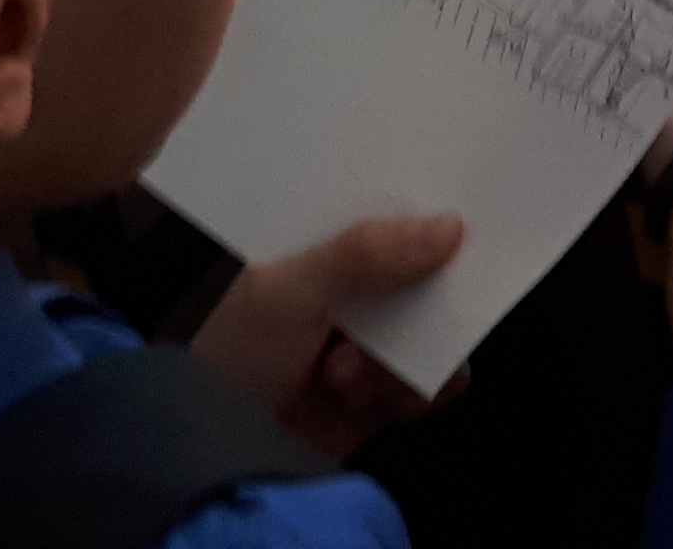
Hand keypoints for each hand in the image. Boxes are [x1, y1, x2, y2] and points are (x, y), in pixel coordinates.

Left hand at [193, 213, 465, 456]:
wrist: (221, 459)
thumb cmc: (238, 359)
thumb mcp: (291, 291)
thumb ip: (367, 253)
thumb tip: (452, 225)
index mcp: (313, 259)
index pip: (378, 219)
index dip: (417, 213)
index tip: (452, 214)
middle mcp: (346, 301)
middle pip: (419, 277)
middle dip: (416, 301)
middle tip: (391, 319)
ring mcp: (366, 351)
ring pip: (432, 334)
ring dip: (400, 359)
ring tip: (344, 380)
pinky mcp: (381, 400)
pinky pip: (433, 384)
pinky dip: (417, 393)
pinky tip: (378, 402)